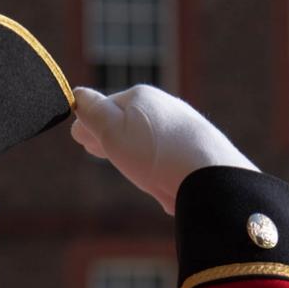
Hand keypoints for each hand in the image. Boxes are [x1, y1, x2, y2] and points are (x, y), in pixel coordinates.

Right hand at [70, 85, 257, 214]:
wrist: (210, 177)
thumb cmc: (155, 154)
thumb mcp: (111, 130)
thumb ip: (92, 112)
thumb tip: (78, 95)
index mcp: (143, 97)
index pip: (106, 106)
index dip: (92, 126)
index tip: (84, 142)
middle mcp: (168, 108)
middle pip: (131, 125)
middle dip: (116, 141)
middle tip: (100, 151)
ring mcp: (188, 131)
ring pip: (154, 147)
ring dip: (143, 162)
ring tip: (141, 178)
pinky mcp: (203, 156)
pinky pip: (174, 166)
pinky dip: (165, 177)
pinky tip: (166, 192)